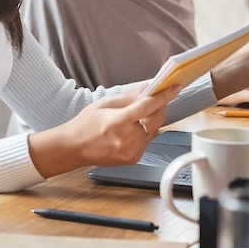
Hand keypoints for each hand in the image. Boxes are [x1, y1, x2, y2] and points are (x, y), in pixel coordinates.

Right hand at [28, 82, 180, 176]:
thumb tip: (147, 88)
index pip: (148, 106)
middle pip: (156, 119)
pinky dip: (145, 132)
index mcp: (118, 122)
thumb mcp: (104, 103)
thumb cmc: (85, 125)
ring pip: (154, 130)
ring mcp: (131, 152)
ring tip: (136, 116)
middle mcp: (127, 139)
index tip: (175, 88)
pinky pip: (147, 141)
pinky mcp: (133, 159)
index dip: (164, 96)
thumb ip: (129, 97)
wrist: (73, 148)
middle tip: (156, 98)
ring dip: (151, 120)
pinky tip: (131, 129)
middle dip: (159, 107)